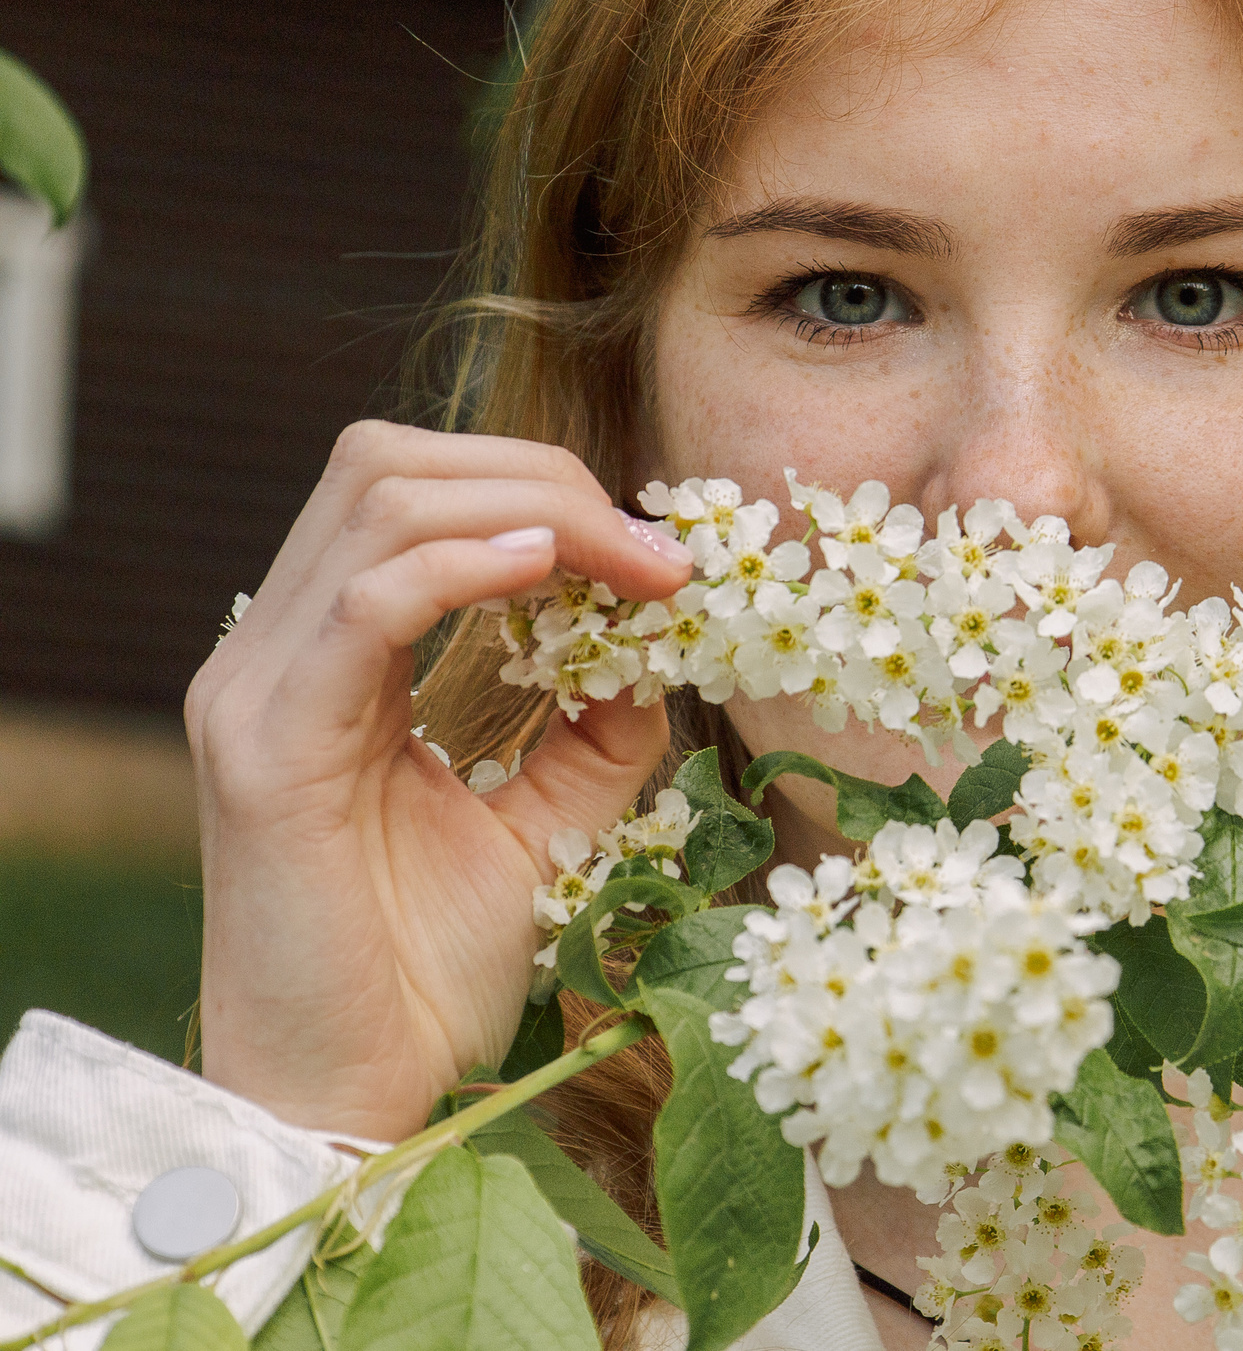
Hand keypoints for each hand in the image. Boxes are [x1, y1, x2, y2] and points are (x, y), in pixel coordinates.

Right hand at [185, 421, 694, 1141]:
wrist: (350, 1098)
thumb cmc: (424, 976)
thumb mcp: (543, 830)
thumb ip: (595, 734)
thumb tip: (660, 647)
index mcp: (327, 661)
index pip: (418, 495)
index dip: (547, 493)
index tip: (665, 557)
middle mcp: (276, 654)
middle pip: (391, 463)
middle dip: (541, 478)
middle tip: (656, 553)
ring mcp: (258, 691)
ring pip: (379, 499)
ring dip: (529, 509)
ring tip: (630, 564)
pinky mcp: (266, 747)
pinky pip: (365, 600)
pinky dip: (467, 565)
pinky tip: (551, 576)